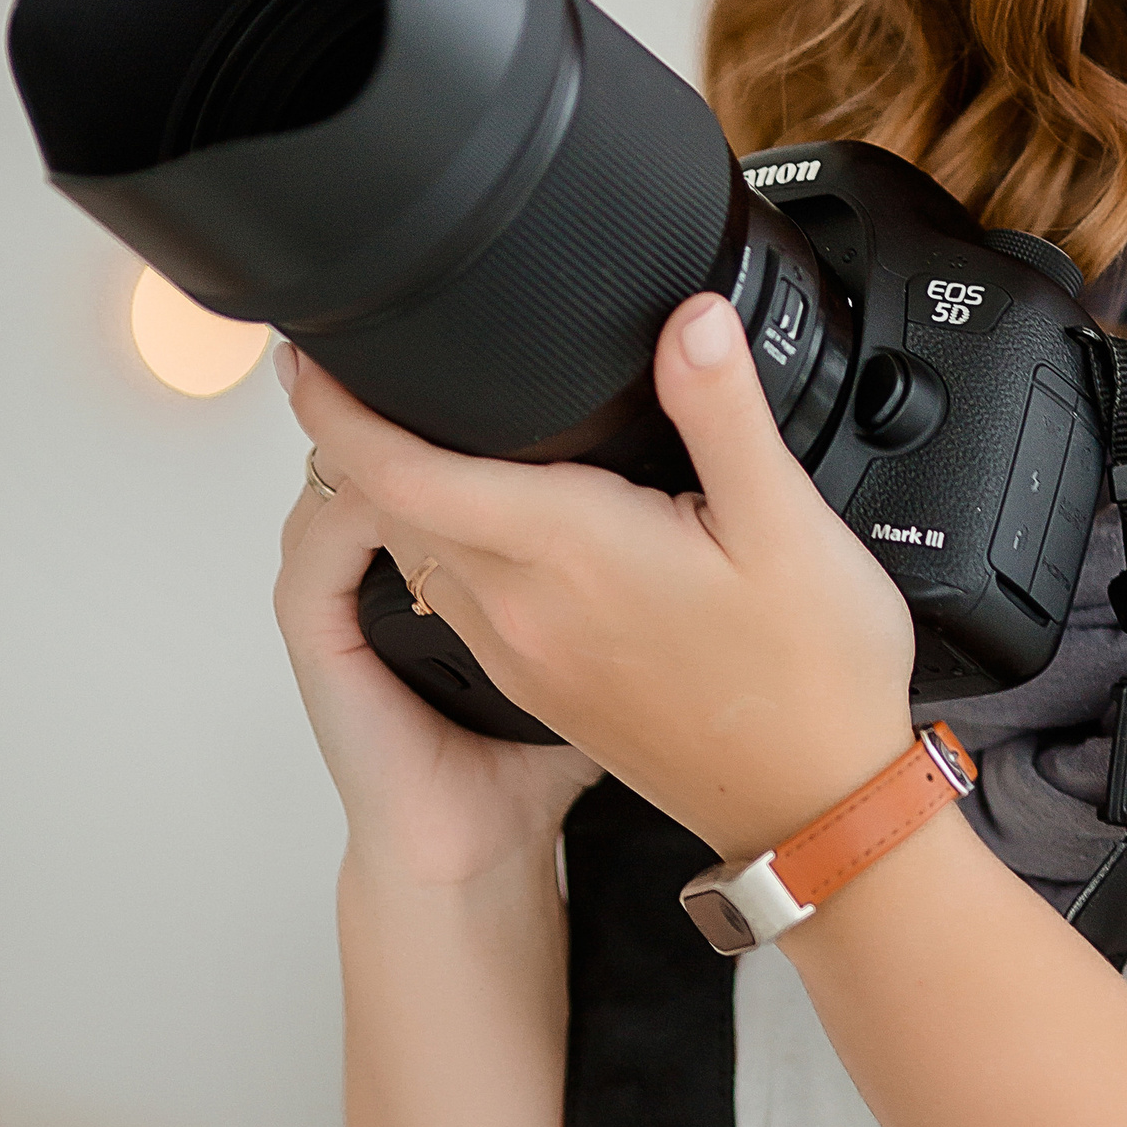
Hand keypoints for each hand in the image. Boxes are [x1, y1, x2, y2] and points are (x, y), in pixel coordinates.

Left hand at [280, 296, 919, 857]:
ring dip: (417, 497)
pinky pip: (470, 602)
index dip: (339, 412)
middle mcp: (527, 612)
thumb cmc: (810, 678)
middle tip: (386, 372)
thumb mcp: (789, 525)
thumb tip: (689, 320)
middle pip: (404, 510)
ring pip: (434, 558)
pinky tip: (517, 526)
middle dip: (377, 440)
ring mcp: (532, 658)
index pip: (402, 475)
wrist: (815, 805)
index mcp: (568, 554)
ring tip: (442, 437)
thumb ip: (725, 411)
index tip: (310, 361)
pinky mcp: (551, 690)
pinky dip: (462, 546)